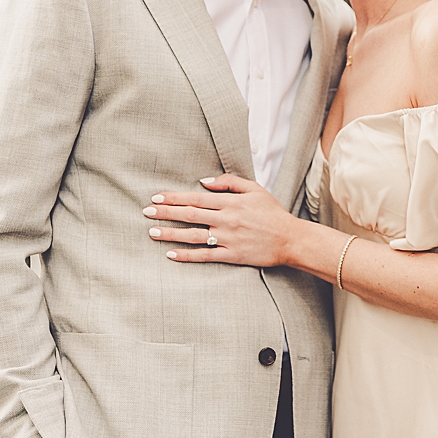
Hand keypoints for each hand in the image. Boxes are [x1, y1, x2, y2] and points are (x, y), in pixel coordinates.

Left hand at [144, 173, 293, 267]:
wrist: (290, 239)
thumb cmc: (272, 213)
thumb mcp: (254, 189)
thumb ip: (229, 182)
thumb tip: (204, 181)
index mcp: (230, 202)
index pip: (195, 198)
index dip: (174, 197)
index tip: (156, 197)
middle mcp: (226, 219)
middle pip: (190, 215)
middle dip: (166, 213)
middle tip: (146, 212)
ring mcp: (228, 239)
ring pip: (193, 235)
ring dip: (171, 234)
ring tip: (152, 233)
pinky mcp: (232, 256)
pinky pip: (205, 256)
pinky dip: (187, 256)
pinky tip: (171, 254)